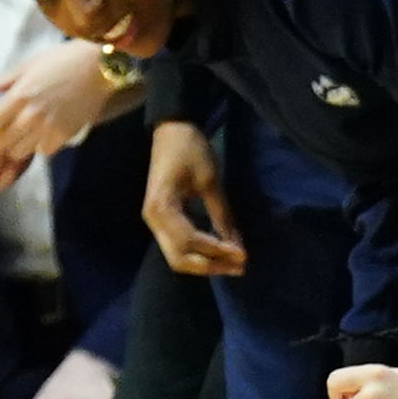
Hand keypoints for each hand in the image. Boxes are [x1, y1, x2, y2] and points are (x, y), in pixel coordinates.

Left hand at [0, 41, 115, 190]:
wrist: (100, 66)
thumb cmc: (63, 60)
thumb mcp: (29, 64)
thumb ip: (4, 80)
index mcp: (17, 97)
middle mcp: (30, 116)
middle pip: (0, 146)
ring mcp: (48, 127)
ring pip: (20, 153)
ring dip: (12, 152)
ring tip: (9, 149)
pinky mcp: (65, 135)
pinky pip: (44, 152)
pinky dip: (38, 150)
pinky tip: (39, 141)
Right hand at [142, 121, 245, 277]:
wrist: (171, 131)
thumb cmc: (190, 150)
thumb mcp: (210, 181)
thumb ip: (222, 215)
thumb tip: (237, 245)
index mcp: (162, 208)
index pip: (191, 240)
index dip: (218, 251)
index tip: (244, 255)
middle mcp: (153, 220)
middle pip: (179, 258)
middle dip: (209, 266)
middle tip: (239, 267)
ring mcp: (154, 222)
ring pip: (176, 256)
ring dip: (204, 264)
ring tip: (231, 265)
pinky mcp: (161, 220)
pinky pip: (177, 246)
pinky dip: (197, 255)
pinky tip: (216, 255)